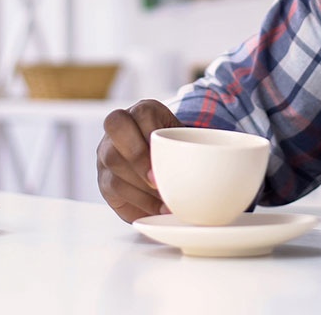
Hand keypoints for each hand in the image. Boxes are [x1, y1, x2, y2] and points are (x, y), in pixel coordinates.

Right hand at [96, 99, 183, 221]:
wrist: (162, 167)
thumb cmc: (177, 151)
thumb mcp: (186, 142)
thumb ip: (195, 147)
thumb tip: (216, 166)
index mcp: (143, 111)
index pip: (142, 113)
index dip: (152, 134)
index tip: (167, 160)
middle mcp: (119, 127)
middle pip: (115, 127)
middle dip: (137, 156)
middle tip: (157, 181)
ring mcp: (106, 151)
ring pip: (113, 162)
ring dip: (139, 185)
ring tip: (164, 202)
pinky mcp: (103, 177)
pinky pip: (113, 188)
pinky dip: (137, 201)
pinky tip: (156, 209)